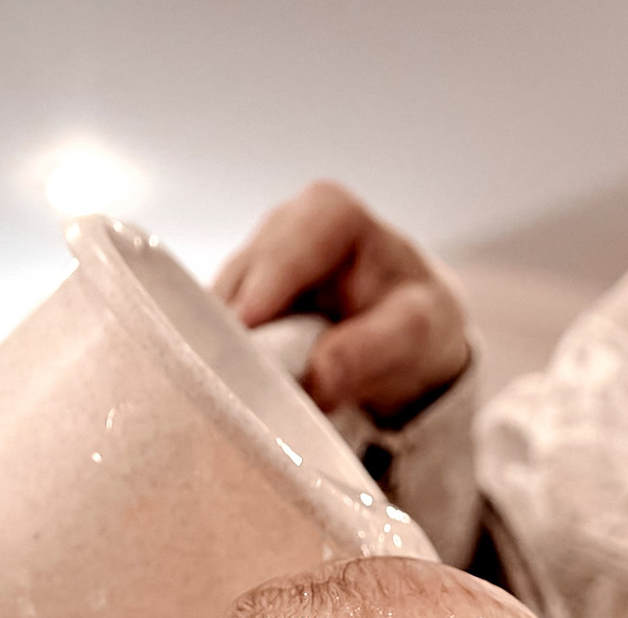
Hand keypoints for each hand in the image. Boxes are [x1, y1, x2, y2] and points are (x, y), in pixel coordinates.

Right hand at [212, 182, 471, 419]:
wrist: (406, 335)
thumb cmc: (415, 319)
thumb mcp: (415, 333)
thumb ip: (371, 351)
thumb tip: (316, 378)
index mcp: (328, 212)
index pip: (282, 251)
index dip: (261, 295)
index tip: (246, 339)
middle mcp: (280, 226)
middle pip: (238, 279)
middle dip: (236, 330)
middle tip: (235, 383)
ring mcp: (252, 263)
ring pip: (214, 306)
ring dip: (224, 350)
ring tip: (239, 394)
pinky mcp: (234, 302)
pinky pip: (211, 329)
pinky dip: (221, 360)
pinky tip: (235, 389)